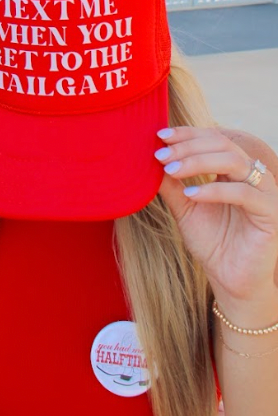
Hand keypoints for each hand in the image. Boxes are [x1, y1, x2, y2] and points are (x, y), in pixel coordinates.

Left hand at [155, 127, 277, 303]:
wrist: (230, 281)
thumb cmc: (211, 242)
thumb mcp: (185, 208)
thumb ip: (172, 184)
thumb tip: (150, 157)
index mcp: (234, 169)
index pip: (212, 139)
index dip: (187, 134)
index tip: (159, 135)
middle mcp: (252, 175)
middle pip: (222, 144)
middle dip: (187, 147)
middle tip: (161, 155)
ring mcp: (264, 191)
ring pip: (233, 161)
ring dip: (198, 162)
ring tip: (171, 170)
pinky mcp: (271, 212)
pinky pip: (243, 192)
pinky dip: (215, 190)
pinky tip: (191, 194)